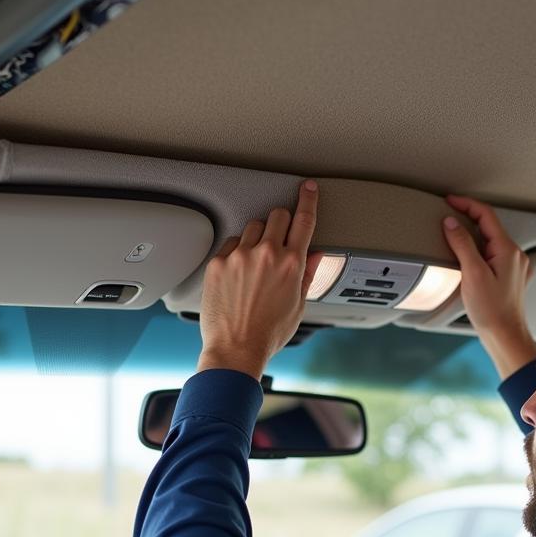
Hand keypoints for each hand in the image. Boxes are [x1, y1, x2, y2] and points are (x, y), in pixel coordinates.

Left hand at [197, 181, 322, 380]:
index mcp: (291, 263)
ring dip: (258, 238)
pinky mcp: (219, 262)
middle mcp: (266, 254)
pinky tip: (239, 273)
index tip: (307, 188)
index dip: (308, 199)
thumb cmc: (269, 333)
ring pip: (253, 227)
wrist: (236, 348)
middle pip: (277, 215)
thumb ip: (308, 273)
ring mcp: (240, 256)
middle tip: (278, 240)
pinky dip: (236, 252)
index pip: (304, 220)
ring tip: (255, 264)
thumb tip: (316, 254)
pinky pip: (230, 243)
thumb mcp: (299, 305)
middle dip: (281, 223)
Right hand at [442, 194, 535, 378]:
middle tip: (448, 214)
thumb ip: (462, 244)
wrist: (505, 336)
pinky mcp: (509, 277)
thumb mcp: (472, 273)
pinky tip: (467, 256)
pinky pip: (492, 253)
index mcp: (507, 250)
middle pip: (489, 226)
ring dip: (472, 233)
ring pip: (490, 240)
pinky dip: (477, 248)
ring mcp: (513, 266)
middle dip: (468, 217)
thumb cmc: (492, 311)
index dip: (466, 204)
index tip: (450, 201)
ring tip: (453, 233)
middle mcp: (514, 255)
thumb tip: (451, 223)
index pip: (486, 215)